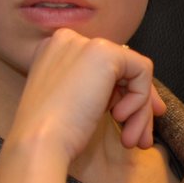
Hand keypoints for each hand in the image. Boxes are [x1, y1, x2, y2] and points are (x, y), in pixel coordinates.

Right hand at [12, 28, 164, 160]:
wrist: (39, 142)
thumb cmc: (53, 133)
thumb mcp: (77, 102)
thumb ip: (101, 89)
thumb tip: (144, 93)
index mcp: (56, 51)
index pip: (104, 67)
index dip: (124, 92)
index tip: (135, 120)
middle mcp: (69, 40)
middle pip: (121, 68)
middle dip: (139, 103)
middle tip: (144, 138)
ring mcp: (85, 43)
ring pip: (134, 72)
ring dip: (140, 111)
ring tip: (130, 140)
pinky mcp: (104, 52)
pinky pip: (142, 71)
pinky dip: (140, 100)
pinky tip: (119, 118)